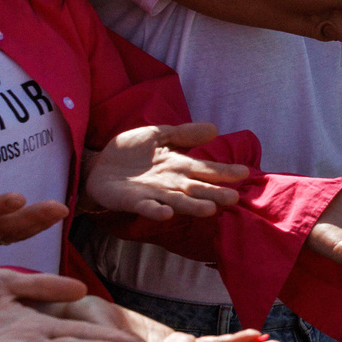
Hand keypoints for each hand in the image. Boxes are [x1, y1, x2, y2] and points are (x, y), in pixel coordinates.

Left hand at [81, 123, 247, 220]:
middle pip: (196, 188)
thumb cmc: (130, 152)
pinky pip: (146, 207)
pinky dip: (156, 211)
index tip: (244, 172)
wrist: (97, 166)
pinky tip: (167, 213)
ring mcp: (153, 194)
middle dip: (214, 193)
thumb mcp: (158, 135)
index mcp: (178, 166)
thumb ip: (184, 134)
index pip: (204, 169)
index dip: (223, 171)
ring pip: (177, 201)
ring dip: (193, 206)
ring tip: (210, 210)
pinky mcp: (133, 201)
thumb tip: (215, 128)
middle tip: (234, 198)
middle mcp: (170, 183)